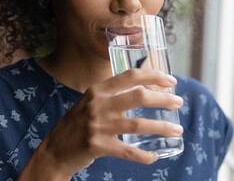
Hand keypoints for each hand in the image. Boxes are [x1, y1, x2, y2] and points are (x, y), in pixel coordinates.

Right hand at [40, 69, 182, 177]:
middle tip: (179, 103)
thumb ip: (111, 95)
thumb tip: (143, 89)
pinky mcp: (97, 146)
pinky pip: (128, 152)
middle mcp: (97, 104)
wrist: (54, 150)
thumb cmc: (77, 124)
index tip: (171, 81)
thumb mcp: (90, 102)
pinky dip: (143, 156)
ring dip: (162, 127)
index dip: (153, 76)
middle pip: (138, 96)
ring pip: (138, 124)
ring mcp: (97, 125)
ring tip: (178, 130)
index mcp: (97, 90)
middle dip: (163, 99)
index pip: (130, 76)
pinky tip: (154, 156)